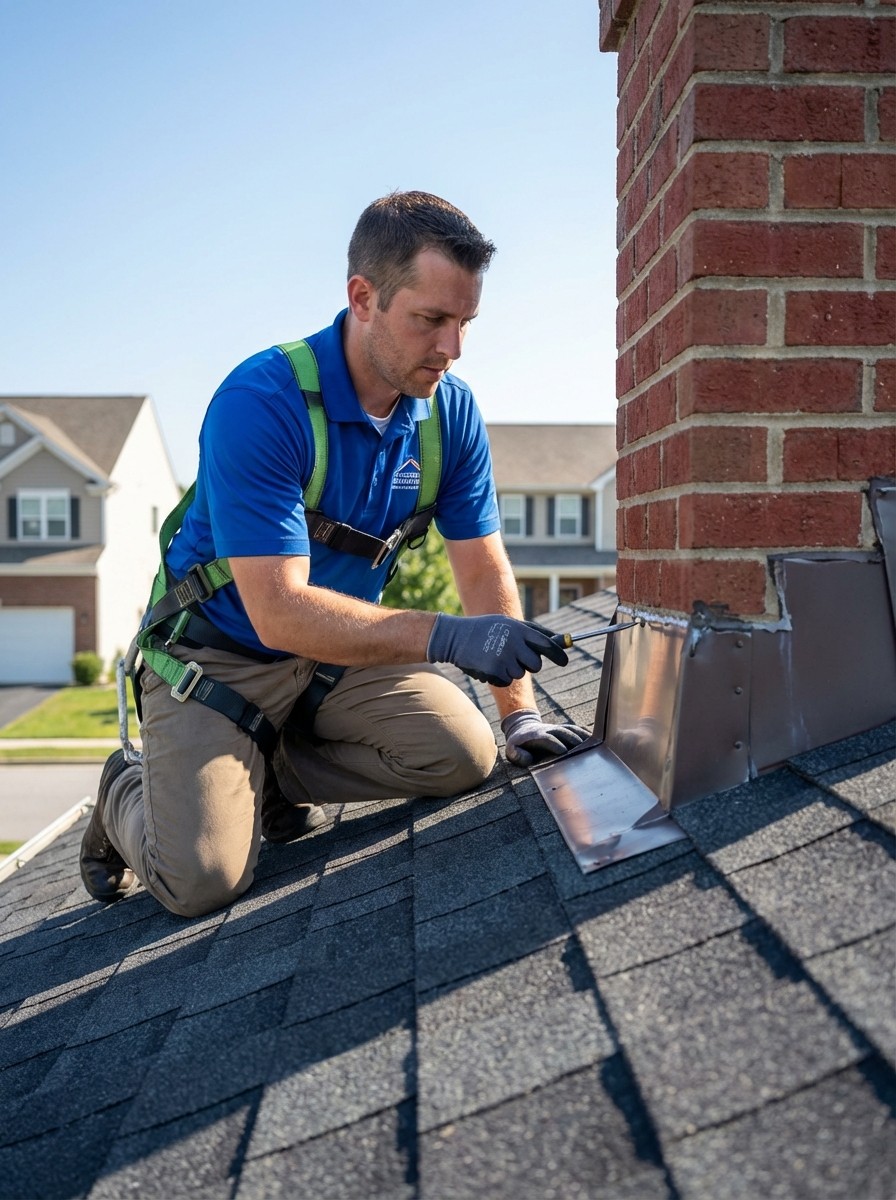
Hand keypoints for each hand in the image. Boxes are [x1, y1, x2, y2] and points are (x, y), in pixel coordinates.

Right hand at [426, 613, 567, 686]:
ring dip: (510, 669)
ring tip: (494, 656)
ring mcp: (504, 658)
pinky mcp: (494, 671)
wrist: (455, 637)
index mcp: (519, 629)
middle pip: (536, 665)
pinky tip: (487, 663)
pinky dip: (498, 676)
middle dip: (529, 664)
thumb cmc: (484, 628)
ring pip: (519, 674)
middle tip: (514, 657)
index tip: (565, 661)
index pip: (546, 644)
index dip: (558, 654)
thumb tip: (559, 640)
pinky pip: (506, 681)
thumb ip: (533, 632)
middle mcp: (514, 643)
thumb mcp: (508, 623)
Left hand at [500, 708, 589, 766]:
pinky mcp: (564, 729)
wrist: (522, 727)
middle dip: (572, 740)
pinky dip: (586, 734)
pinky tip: (596, 741)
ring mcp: (557, 729)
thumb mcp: (512, 750)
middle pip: (563, 732)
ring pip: (571, 729)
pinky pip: (576, 729)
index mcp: (537, 736)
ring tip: (594, 745)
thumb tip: (529, 760)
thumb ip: (517, 755)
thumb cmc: (518, 744)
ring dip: (582, 736)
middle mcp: (549, 730)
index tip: (563, 752)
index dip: (555, 744)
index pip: (548, 739)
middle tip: (583, 750)